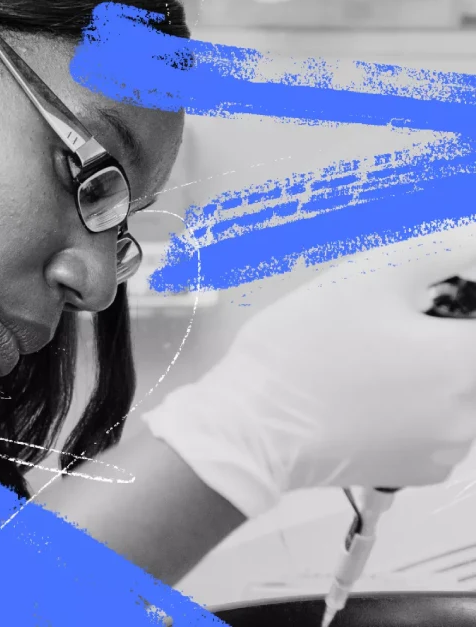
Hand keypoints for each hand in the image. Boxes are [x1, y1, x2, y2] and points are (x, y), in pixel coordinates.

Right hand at [143, 224, 475, 518]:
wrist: (253, 426)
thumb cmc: (303, 350)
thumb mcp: (369, 276)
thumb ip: (439, 249)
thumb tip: (471, 236)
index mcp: (462, 362)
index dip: (460, 302)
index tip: (426, 299)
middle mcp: (467, 414)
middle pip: (470, 358)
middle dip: (443, 333)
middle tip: (392, 320)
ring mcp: (445, 450)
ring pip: (459, 394)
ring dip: (432, 369)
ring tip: (372, 356)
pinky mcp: (417, 472)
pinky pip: (439, 428)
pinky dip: (418, 405)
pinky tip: (369, 391)